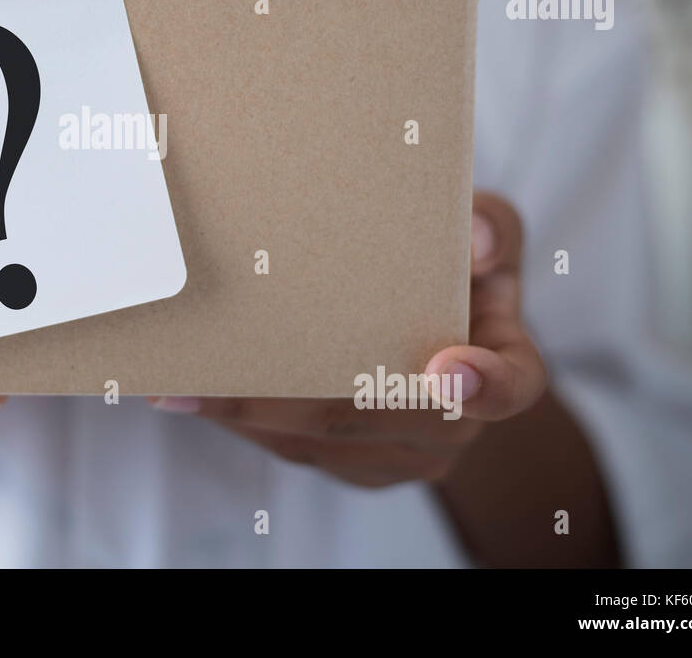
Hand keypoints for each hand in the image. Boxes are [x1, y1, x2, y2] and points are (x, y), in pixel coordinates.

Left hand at [147, 192, 546, 487]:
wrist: (443, 331)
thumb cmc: (462, 271)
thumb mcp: (489, 232)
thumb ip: (487, 226)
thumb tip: (473, 240)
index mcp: (503, 366)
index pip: (509, 387)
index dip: (480, 385)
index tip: (446, 367)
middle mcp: (453, 426)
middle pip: (374, 418)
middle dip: (291, 400)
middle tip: (217, 379)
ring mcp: (399, 455)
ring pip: (319, 442)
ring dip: (247, 416)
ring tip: (181, 383)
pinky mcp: (350, 465)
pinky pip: (294, 449)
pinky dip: (245, 420)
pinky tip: (197, 388)